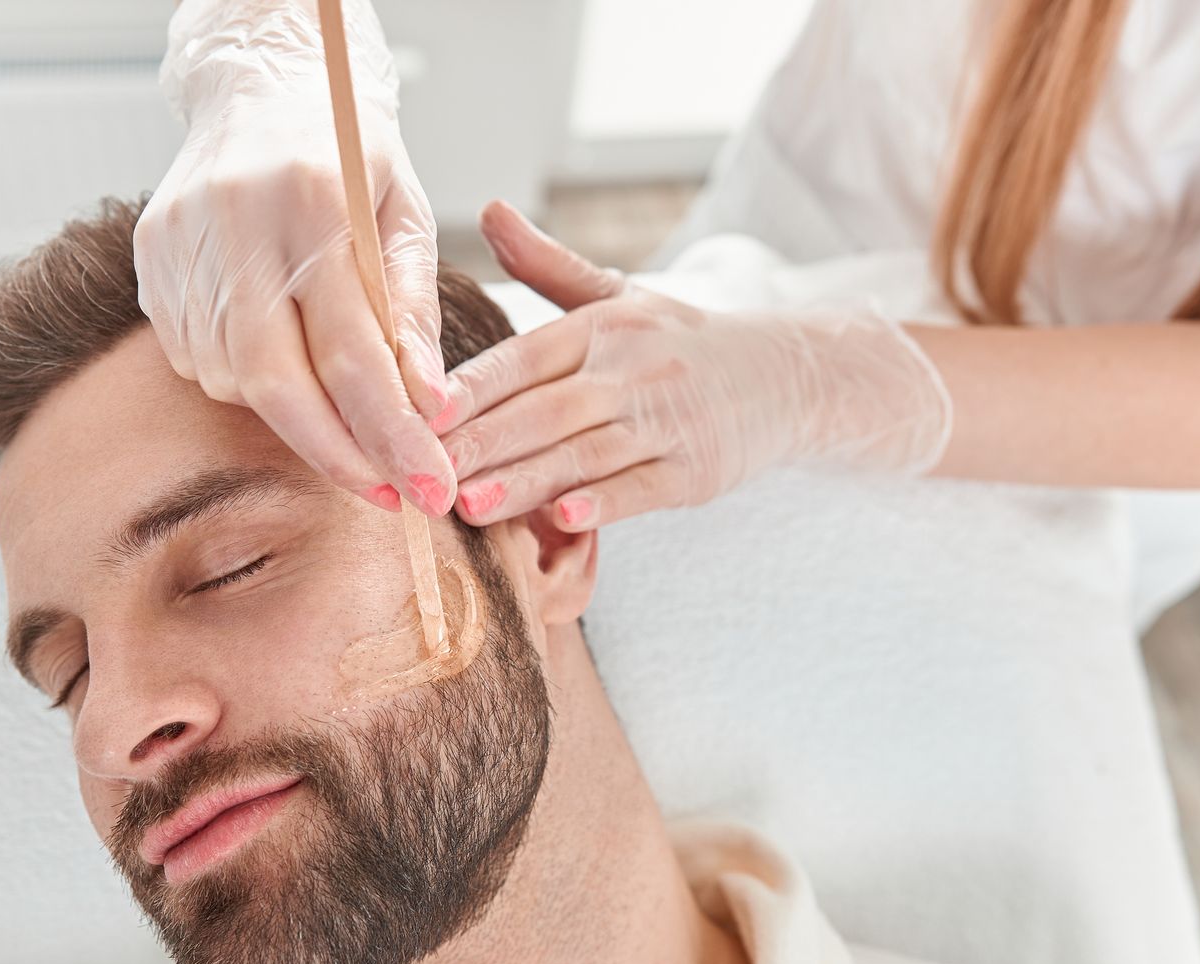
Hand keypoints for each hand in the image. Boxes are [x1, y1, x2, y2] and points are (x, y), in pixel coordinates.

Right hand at [137, 0, 455, 515]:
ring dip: (296, 417)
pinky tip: (282, 365)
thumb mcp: (406, 215)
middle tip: (389, 494)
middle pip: (276, 382)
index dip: (391, 432)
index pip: (352, 350)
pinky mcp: (150, 260)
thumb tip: (429, 407)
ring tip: (344, 416)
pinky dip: (247, 381)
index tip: (428, 486)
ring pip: (233, 379)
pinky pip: (196, 358)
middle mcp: (234, 221)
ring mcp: (180, 243)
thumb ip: (413, 310)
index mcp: (313, 199)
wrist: (261, 88)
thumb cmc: (350, 156)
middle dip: (337, 455)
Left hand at [437, 202, 952, 529]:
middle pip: (544, 409)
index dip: (469, 387)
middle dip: (480, 443)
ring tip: (470, 504)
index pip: (523, 357)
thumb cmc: (680, 342)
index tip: (412, 412)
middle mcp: (631, 370)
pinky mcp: (695, 471)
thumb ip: (547, 264)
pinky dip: (602, 503)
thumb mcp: (619, 294)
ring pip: (583, 453)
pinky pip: (640, 488)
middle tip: (421, 472)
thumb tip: (490, 209)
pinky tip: (561, 519)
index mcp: (602, 327)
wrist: (788, 376)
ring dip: (525, 481)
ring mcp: (665, 422)